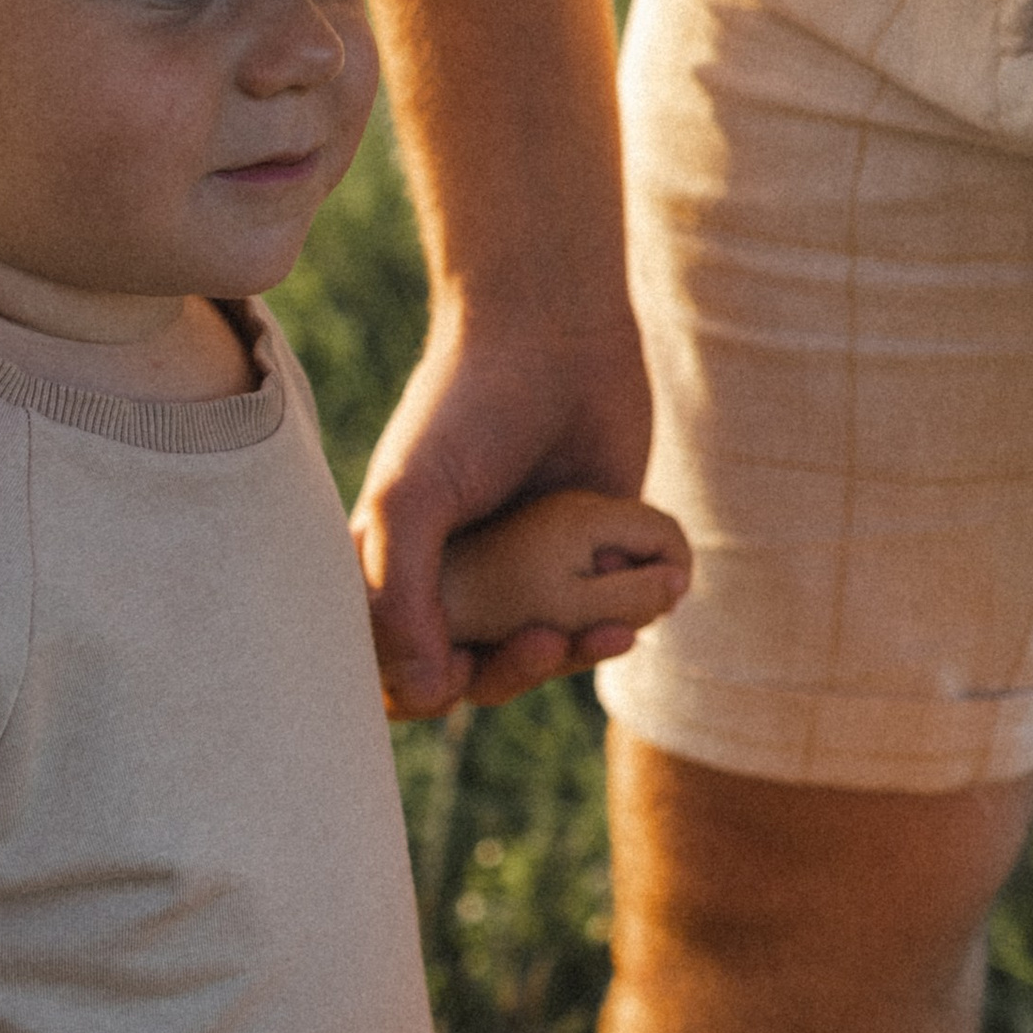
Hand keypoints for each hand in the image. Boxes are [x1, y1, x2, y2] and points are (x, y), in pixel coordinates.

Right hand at [355, 292, 656, 716]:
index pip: (395, 671)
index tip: (460, 666)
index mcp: (396, 572)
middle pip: (477, 676)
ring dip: (575, 656)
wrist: (556, 336)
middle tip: (543, 639)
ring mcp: (529, 572)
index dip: (422, 689)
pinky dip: (621, 622)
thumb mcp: (409, 499)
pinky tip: (638, 601)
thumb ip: (400, 597)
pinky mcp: (595, 557)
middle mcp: (461, 579)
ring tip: (608, 628)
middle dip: (514, 672)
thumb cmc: (464, 409)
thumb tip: (428, 695)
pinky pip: (605, 619)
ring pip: (547, 654)